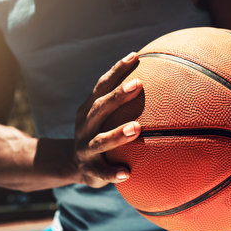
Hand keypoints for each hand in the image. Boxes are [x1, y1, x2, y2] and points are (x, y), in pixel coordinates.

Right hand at [73, 52, 142, 187]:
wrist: (71, 165)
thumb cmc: (98, 134)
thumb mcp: (103, 118)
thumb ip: (121, 104)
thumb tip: (159, 84)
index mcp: (89, 110)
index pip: (102, 86)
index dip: (117, 70)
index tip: (135, 56)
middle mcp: (85, 126)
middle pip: (100, 108)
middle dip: (117, 96)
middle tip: (138, 84)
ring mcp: (85, 148)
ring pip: (100, 141)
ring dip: (117, 134)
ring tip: (137, 127)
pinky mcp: (89, 170)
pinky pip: (102, 173)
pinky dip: (113, 173)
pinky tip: (127, 173)